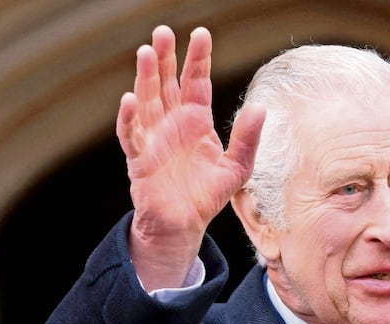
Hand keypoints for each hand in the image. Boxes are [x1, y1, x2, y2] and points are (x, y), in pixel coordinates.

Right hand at [116, 26, 265, 289]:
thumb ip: (247, 139)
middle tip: (163, 31)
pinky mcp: (139, 159)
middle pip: (167, 84)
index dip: (198, 59)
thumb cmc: (207, 194)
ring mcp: (153, 138)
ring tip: (147, 52)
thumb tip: (261, 108)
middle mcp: (172, 123)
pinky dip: (128, 118)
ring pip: (146, 101)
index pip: (196, 82)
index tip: (201, 34)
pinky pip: (130, 135)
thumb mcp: (237, 168)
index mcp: (196, 121)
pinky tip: (129, 99)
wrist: (184, 224)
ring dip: (146, 78)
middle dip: (166, 58)